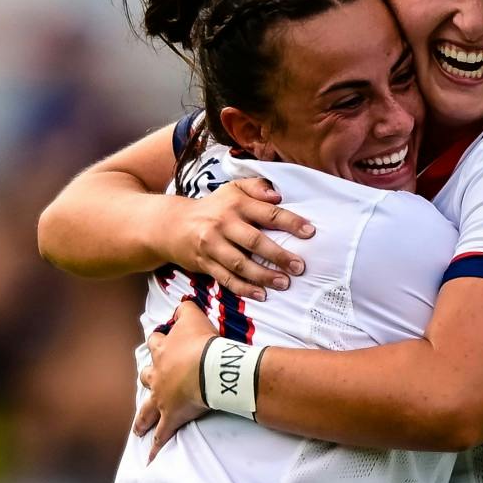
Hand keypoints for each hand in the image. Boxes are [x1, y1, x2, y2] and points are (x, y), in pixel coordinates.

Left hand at [134, 302, 214, 459]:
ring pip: (147, 410)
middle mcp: (158, 376)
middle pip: (147, 376)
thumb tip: (181, 304)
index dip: (158, 342)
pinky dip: (156, 448)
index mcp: (163, 352)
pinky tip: (150, 461)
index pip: (155, 344)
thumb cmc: (202, 342)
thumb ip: (186, 308)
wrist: (207, 367)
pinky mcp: (171, 417)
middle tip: (149, 382)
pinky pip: (162, 436)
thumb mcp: (193, 316)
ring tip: (138, 428)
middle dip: (148, 379)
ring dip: (142, 419)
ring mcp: (162, 398)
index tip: (160, 341)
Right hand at [170, 178, 314, 298]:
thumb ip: (257, 188)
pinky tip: (261, 294)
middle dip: (279, 255)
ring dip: (263, 276)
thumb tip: (278, 195)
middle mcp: (224, 223)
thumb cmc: (213, 208)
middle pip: (255, 241)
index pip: (268, 213)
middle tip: (299, 266)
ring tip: (284, 283)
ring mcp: (213, 245)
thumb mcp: (233, 189)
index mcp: (236, 204)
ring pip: (241, 264)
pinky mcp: (205, 263)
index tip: (310, 232)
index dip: (290, 222)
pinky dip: (244, 288)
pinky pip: (226, 279)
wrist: (172, 225)